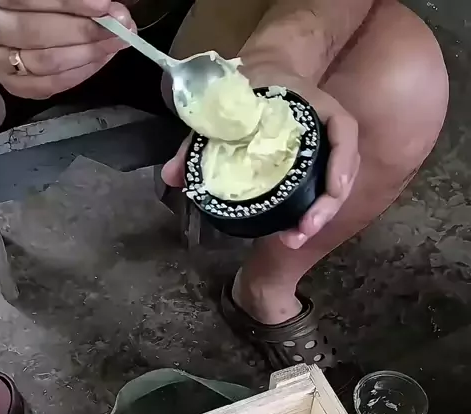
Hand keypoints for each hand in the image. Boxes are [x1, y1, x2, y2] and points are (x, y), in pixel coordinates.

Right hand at [0, 0, 134, 98]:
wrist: (3, 29)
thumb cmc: (29, 7)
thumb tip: (105, 6)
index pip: (28, 0)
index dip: (70, 3)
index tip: (104, 5)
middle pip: (37, 33)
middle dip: (85, 31)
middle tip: (119, 27)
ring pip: (45, 63)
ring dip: (87, 54)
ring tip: (115, 43)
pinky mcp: (12, 84)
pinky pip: (47, 86)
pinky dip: (77, 75)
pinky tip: (99, 61)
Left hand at [162, 70, 359, 250]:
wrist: (258, 74)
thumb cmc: (245, 87)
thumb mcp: (221, 105)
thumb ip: (195, 140)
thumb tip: (172, 175)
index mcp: (311, 104)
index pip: (343, 128)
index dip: (342, 161)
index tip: (334, 188)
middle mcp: (325, 127)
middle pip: (343, 167)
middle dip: (327, 204)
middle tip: (304, 230)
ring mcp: (323, 148)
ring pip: (336, 183)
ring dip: (321, 214)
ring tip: (296, 238)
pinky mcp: (314, 164)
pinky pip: (322, 187)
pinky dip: (312, 210)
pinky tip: (296, 231)